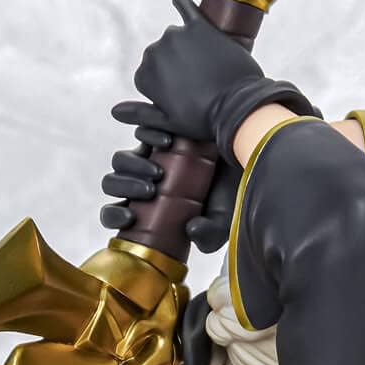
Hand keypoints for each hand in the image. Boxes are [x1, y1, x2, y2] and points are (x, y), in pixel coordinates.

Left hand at [99, 120, 236, 252]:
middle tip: (152, 191)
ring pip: (120, 160)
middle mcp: (144, 182)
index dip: (115, 215)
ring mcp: (149, 156)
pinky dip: (147, 134)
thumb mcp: (224, 221)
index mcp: (149, 209)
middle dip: (126, 187)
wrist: (251, 156)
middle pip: (113, 183)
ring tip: (159, 171)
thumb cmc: (235, 193)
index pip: (116, 212)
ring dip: (133, 166)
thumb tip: (190, 231)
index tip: (131, 217)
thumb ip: (210, 235)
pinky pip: (140, 129)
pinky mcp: (159, 131)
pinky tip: (167, 142)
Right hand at [130, 0, 316, 160]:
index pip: (147, 78)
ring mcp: (177, 35)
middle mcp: (155, 50)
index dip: (164, 90)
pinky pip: (185, 7)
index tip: (180, 99)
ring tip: (204, 68)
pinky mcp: (200, 25)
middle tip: (196, 86)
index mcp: (145, 74)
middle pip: (160, 57)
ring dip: (184, 48)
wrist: (238, 107)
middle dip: (173, 69)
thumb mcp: (168, 123)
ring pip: (174, 39)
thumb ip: (139, 114)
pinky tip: (179, 1)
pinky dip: (182, 4)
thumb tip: (114, 111)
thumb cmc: (203, 120)